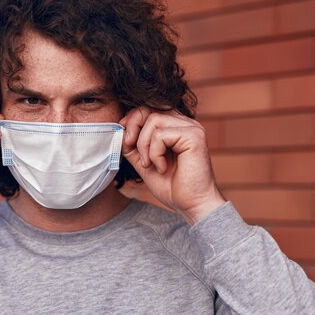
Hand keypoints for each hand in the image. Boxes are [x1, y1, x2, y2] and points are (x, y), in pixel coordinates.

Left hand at [120, 107, 224, 224]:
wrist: (191, 205)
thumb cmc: (172, 186)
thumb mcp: (145, 162)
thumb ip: (134, 146)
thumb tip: (120, 130)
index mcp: (177, 127)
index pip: (150, 108)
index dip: (132, 119)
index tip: (124, 137)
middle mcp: (186, 123)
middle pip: (150, 109)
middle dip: (133, 127)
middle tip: (129, 147)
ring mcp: (192, 128)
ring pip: (154, 120)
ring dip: (144, 145)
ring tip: (150, 164)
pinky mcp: (194, 136)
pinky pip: (161, 135)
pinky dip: (155, 153)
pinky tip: (162, 168)